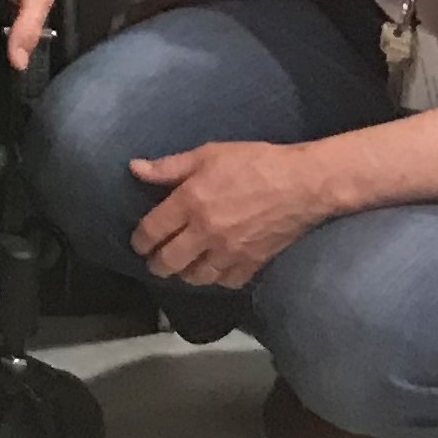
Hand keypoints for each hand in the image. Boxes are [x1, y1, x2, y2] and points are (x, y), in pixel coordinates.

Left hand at [130, 142, 338, 288]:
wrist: (302, 184)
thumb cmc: (253, 163)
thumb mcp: (207, 154)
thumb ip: (169, 166)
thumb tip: (134, 168)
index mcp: (190, 204)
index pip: (152, 232)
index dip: (140, 241)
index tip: (138, 243)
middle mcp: (206, 233)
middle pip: (170, 262)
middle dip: (157, 265)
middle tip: (155, 261)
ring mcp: (230, 252)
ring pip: (197, 277)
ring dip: (184, 274)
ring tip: (181, 267)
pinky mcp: (253, 263)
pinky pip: (227, 282)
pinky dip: (217, 280)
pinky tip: (213, 271)